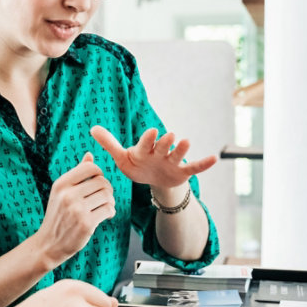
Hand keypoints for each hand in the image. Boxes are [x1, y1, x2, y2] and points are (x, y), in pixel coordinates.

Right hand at [35, 152, 115, 269]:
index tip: (98, 183)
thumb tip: (90, 155)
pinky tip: (105, 215)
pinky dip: (110, 212)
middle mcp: (68, 195)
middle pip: (101, 181)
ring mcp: (77, 209)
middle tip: (104, 198)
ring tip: (105, 207)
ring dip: (110, 201)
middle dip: (107, 189)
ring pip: (107, 196)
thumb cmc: (58, 216)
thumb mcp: (61, 192)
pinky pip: (108, 210)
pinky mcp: (86, 223)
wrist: (49, 244)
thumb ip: (77, 174)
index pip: (90, 168)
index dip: (99, 174)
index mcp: (61, 184)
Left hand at [90, 125, 216, 188]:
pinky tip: (214, 159)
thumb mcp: (122, 157)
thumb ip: (109, 143)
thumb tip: (92, 128)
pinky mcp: (182, 172)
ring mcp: (172, 161)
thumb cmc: (136, 165)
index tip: (151, 131)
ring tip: (186, 141)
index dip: (148, 139)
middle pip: (162, 146)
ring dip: (181, 149)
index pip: (145, 143)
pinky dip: (203, 164)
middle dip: (165, 142)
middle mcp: (159, 152)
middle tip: (168, 135)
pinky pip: (194, 168)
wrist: (152, 179)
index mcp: (144, 150)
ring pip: (177, 154)